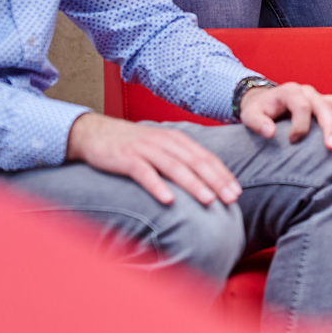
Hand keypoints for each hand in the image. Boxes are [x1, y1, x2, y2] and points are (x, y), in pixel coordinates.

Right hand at [66, 111, 241, 206]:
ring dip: (193, 184)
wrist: (95, 132)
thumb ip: (180, 160)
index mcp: (176, 139)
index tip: (236, 192)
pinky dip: (157, 186)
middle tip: (231, 199)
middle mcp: (165, 142)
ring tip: (208, 200)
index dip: (223, 175)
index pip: (206, 157)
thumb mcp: (160, 148)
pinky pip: (144, 173)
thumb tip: (205, 182)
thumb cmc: (132, 145)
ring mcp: (146, 149)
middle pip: (195, 162)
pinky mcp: (127, 158)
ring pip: (175, 167)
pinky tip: (168, 200)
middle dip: (216, 181)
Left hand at [237, 80, 331, 150]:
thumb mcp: (250, 114)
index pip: (301, 106)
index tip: (293, 141)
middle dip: (329, 127)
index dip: (299, 125)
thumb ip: (257, 122)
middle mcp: (309, 92)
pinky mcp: (329, 105)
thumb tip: (269, 132)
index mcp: (291, 91)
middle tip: (331, 147)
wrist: (265, 101)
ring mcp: (321, 97)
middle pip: (324, 106)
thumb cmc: (259, 111)